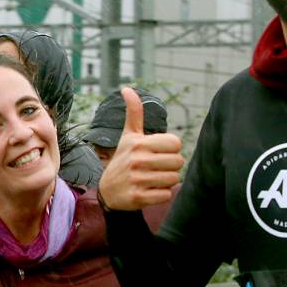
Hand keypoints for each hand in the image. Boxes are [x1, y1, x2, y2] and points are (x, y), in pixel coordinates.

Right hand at [96, 87, 183, 210]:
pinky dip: (161, 195)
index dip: (171, 149)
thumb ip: (134, 113)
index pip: (176, 143)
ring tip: (152, 179)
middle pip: (178, 162)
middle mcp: (137, 160)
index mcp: (139, 143)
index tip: (159, 153)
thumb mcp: (128, 136)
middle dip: (171, 166)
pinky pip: (166, 195)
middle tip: (157, 168)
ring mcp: (136, 180)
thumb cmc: (124, 159)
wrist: (108, 191)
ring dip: (166, 181)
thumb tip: (127, 89)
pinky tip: (149, 191)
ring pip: (173, 179)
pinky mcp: (137, 198)